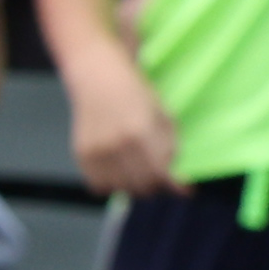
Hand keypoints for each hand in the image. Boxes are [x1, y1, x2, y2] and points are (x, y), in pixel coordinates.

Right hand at [68, 50, 180, 197]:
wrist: (98, 77)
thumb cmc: (134, 93)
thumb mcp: (162, 114)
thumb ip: (169, 146)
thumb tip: (174, 177)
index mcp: (140, 131)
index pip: (161, 173)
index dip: (177, 186)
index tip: (186, 191)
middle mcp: (117, 144)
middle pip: (142, 185)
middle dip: (156, 186)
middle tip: (159, 178)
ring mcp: (97, 151)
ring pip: (121, 189)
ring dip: (134, 187)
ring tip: (138, 174)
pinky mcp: (82, 154)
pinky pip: (99, 186)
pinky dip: (111, 185)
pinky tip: (118, 172)